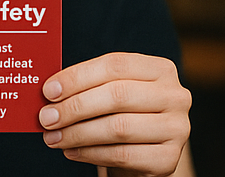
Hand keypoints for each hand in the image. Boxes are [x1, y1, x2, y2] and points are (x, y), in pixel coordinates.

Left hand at [38, 52, 190, 175]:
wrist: (149, 157)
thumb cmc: (125, 118)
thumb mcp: (116, 95)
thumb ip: (93, 86)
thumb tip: (51, 89)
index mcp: (162, 69)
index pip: (116, 64)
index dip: (80, 75)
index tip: (49, 89)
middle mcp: (176, 95)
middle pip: (118, 94)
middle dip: (76, 106)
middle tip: (46, 117)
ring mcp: (177, 128)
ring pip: (118, 126)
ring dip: (78, 133)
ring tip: (53, 137)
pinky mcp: (169, 159)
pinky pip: (122, 155)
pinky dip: (91, 154)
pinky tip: (71, 151)